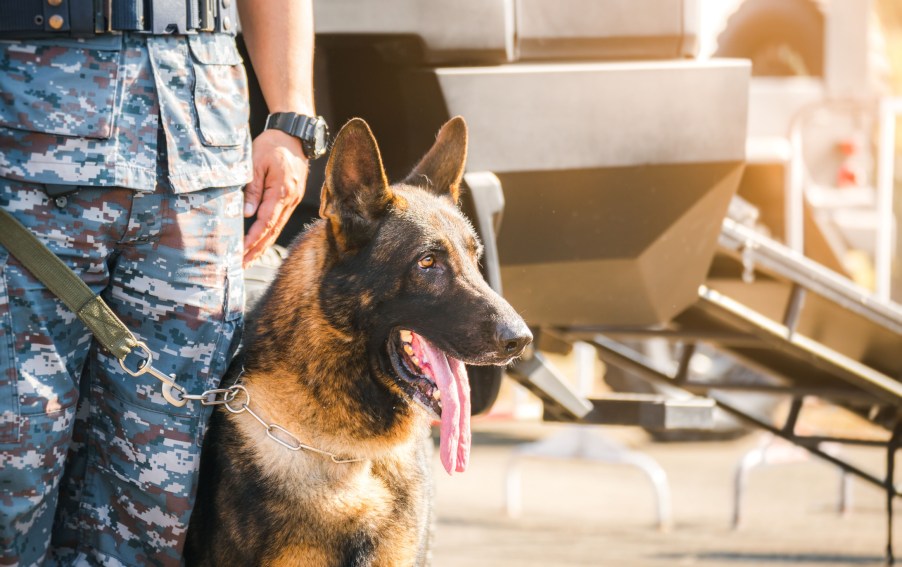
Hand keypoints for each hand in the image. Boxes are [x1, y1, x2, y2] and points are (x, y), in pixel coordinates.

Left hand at [243, 129, 308, 266]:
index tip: (240, 252)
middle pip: (273, 231)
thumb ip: (253, 190)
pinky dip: (270, 234)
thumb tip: (247, 214)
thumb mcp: (256, 163)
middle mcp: (290, 199)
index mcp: (282, 192)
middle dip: (257, 250)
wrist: (293, 135)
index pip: (265, 222)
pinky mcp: (292, 198)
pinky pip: (280, 220)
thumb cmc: (273, 145)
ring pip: (277, 228)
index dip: (253, 240)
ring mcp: (293, 200)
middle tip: (242, 265)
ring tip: (249, 259)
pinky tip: (261, 242)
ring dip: (263, 246)